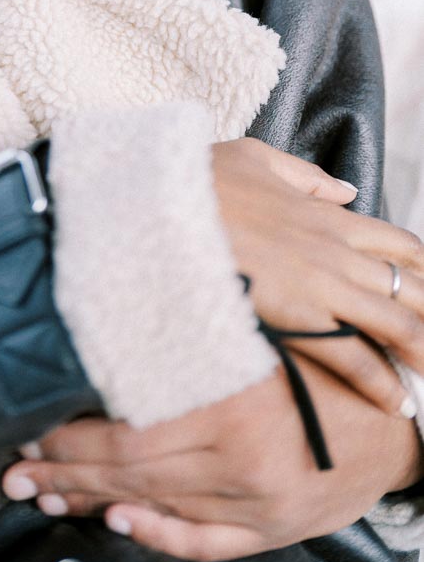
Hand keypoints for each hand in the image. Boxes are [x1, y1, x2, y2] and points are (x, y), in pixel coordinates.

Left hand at [3, 356, 423, 560]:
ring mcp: (258, 502)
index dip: (69, 435)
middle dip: (62, 473)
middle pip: (129, 472)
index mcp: (234, 401)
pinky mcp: (272, 528)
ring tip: (46, 493)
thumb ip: (195, 334)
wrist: (399, 418)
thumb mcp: (262, 331)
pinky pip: (204, 543)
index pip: (127, 431)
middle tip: (15, 470)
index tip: (30, 425)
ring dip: (93, 502)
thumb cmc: (326, 362)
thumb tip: (116, 327)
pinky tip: (118, 522)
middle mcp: (243, 458)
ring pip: (155, 506)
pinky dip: (157, 535)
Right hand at [213, 137, 423, 412]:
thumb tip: (347, 191)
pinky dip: (383, 383)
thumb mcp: (255, 158)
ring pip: (398, 322)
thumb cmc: (199, 181)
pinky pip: (355, 356)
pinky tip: (398, 404)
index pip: (399, 244)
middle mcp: (337, 250)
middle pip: (411, 287)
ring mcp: (323, 284)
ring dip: (422, 351)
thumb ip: (306, 176)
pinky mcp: (301, 317)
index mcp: (328, 215)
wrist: (163, 207)